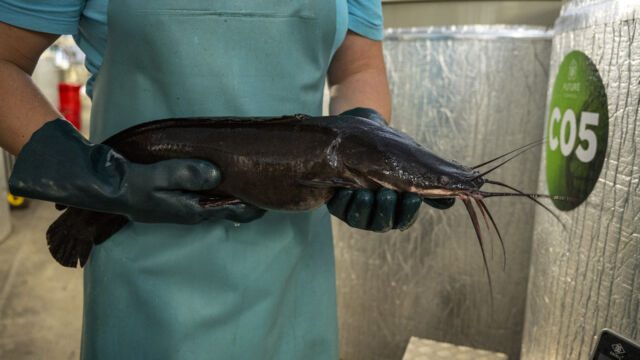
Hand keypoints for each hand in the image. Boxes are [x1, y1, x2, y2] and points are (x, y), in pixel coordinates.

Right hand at [9, 119, 264, 223]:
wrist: (107, 188)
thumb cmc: (132, 183)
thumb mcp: (158, 177)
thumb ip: (187, 174)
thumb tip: (217, 173)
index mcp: (195, 211)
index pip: (235, 212)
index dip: (257, 205)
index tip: (275, 194)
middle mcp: (195, 212)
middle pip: (232, 208)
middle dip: (251, 198)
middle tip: (270, 181)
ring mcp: (187, 206)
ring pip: (221, 202)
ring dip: (237, 192)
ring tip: (254, 176)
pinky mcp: (180, 198)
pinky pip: (209, 195)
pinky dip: (222, 187)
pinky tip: (227, 174)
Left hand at [328, 108, 454, 231]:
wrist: (359, 134)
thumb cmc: (387, 151)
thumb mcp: (410, 162)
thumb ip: (431, 180)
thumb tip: (460, 195)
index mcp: (397, 206)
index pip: (405, 218)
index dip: (408, 211)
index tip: (413, 196)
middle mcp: (377, 213)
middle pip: (384, 223)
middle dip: (387, 209)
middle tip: (388, 193)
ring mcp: (356, 210)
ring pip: (362, 220)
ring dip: (365, 207)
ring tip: (367, 192)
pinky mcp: (338, 205)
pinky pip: (341, 210)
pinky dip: (345, 201)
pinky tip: (347, 190)